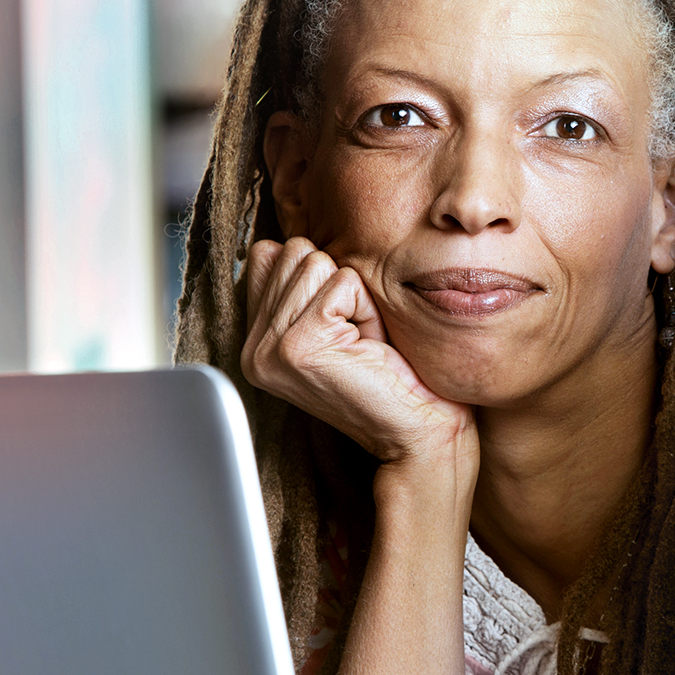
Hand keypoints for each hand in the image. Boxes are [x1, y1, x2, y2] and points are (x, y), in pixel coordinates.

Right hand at [241, 236, 475, 464]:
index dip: (322, 277)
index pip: (269, 254)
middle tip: (357, 338)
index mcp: (256, 341)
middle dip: (340, 285)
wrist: (420, 433)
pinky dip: (368, 309)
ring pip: (316, 262)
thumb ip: (304, 288)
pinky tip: (370, 348)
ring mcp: (270, 348)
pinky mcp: (299, 346)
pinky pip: (343, 284)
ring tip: (364, 344)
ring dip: (356, 298)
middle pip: (294, 250)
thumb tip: (288, 241)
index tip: (342, 326)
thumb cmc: (394, 378)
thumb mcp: (340, 325)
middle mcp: (253, 347)